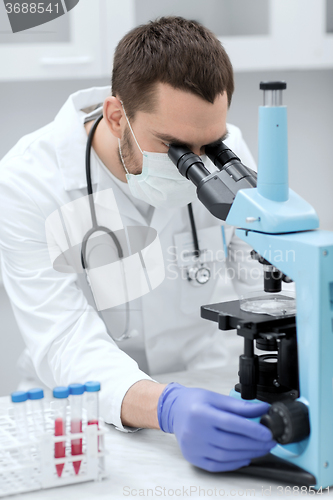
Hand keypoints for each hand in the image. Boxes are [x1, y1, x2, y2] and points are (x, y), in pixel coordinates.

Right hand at [157, 383, 275, 471]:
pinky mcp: (193, 457)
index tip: (267, 433)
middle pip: (230, 442)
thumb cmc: (194, 402)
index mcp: (200, 412)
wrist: (174, 410)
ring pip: (226, 455)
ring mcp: (192, 446)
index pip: (230, 423)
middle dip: (254, 443)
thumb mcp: (216, 397)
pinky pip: (217, 465)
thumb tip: (263, 409)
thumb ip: (240, 406)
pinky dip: (234, 463)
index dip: (251, 429)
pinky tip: (245, 457)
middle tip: (269, 441)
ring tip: (261, 448)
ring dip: (248, 454)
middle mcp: (194, 431)